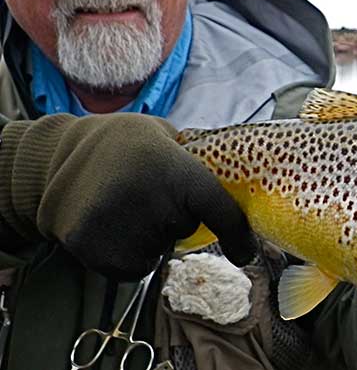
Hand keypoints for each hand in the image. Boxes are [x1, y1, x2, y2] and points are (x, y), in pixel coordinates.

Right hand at [0, 114, 254, 279]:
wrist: (58, 154)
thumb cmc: (127, 146)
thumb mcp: (168, 139)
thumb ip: (200, 167)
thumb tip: (241, 192)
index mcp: (174, 166)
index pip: (219, 210)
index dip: (237, 233)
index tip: (245, 252)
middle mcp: (148, 195)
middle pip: (183, 231)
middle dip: (174, 220)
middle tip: (147, 193)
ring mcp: (117, 223)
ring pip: (155, 254)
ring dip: (147, 240)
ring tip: (123, 208)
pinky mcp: (90, 245)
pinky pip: (129, 270)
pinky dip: (124, 257)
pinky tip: (108, 227)